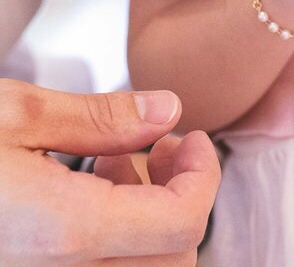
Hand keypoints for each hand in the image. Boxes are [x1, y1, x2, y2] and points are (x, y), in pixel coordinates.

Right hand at [0, 80, 219, 265]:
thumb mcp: (15, 114)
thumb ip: (99, 118)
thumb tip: (168, 111)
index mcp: (66, 229)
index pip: (183, 222)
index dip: (204, 176)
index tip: (196, 141)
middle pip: (172, 257)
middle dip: (184, 196)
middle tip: (163, 148)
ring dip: (152, 219)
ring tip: (118, 160)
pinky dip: (117, 239)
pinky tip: (90, 191)